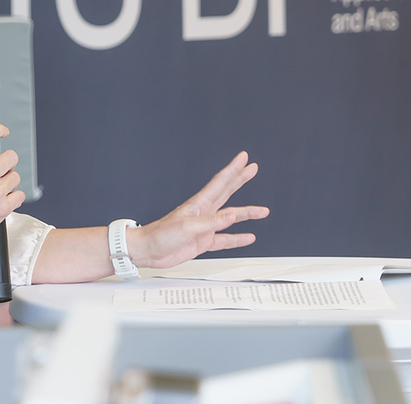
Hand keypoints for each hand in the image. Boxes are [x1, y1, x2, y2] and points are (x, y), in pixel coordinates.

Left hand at [129, 151, 267, 268]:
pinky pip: (224, 239)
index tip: (244, 158)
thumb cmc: (160, 235)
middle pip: (227, 192)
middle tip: (252, 169)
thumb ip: (210, 223)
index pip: (220, 183)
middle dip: (240, 180)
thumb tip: (230, 217)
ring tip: (262, 211)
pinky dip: (237, 239)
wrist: (148, 251)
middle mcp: (203, 213)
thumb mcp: (186, 227)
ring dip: (246, 214)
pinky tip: (247, 238)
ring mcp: (204, 227)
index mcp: (198, 205)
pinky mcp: (203, 242)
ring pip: (230, 218)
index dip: (233, 170)